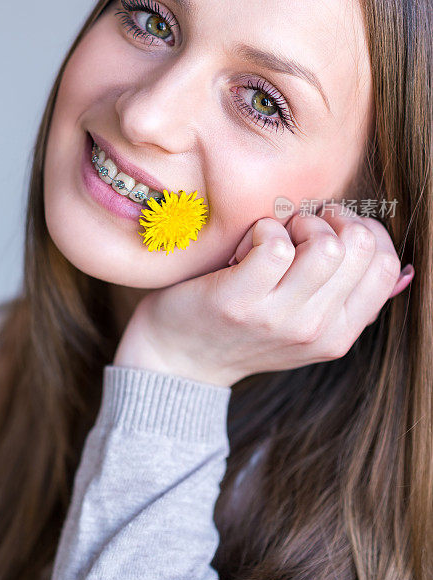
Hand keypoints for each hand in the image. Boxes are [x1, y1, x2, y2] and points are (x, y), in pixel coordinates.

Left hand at [114, 204, 413, 386]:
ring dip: (296, 223)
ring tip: (272, 237)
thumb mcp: (304, 325)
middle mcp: (315, 329)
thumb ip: (347, 298)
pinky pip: (274, 243)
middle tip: (296, 230)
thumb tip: (402, 269)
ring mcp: (277, 317)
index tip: (330, 228)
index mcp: (339, 333)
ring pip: (324, 244)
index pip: (385, 263)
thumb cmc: (241, 328)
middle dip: (329, 220)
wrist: (178, 359)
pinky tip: (246, 246)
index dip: (362, 230)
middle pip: (359, 245)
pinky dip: (262, 229)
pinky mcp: (238, 300)